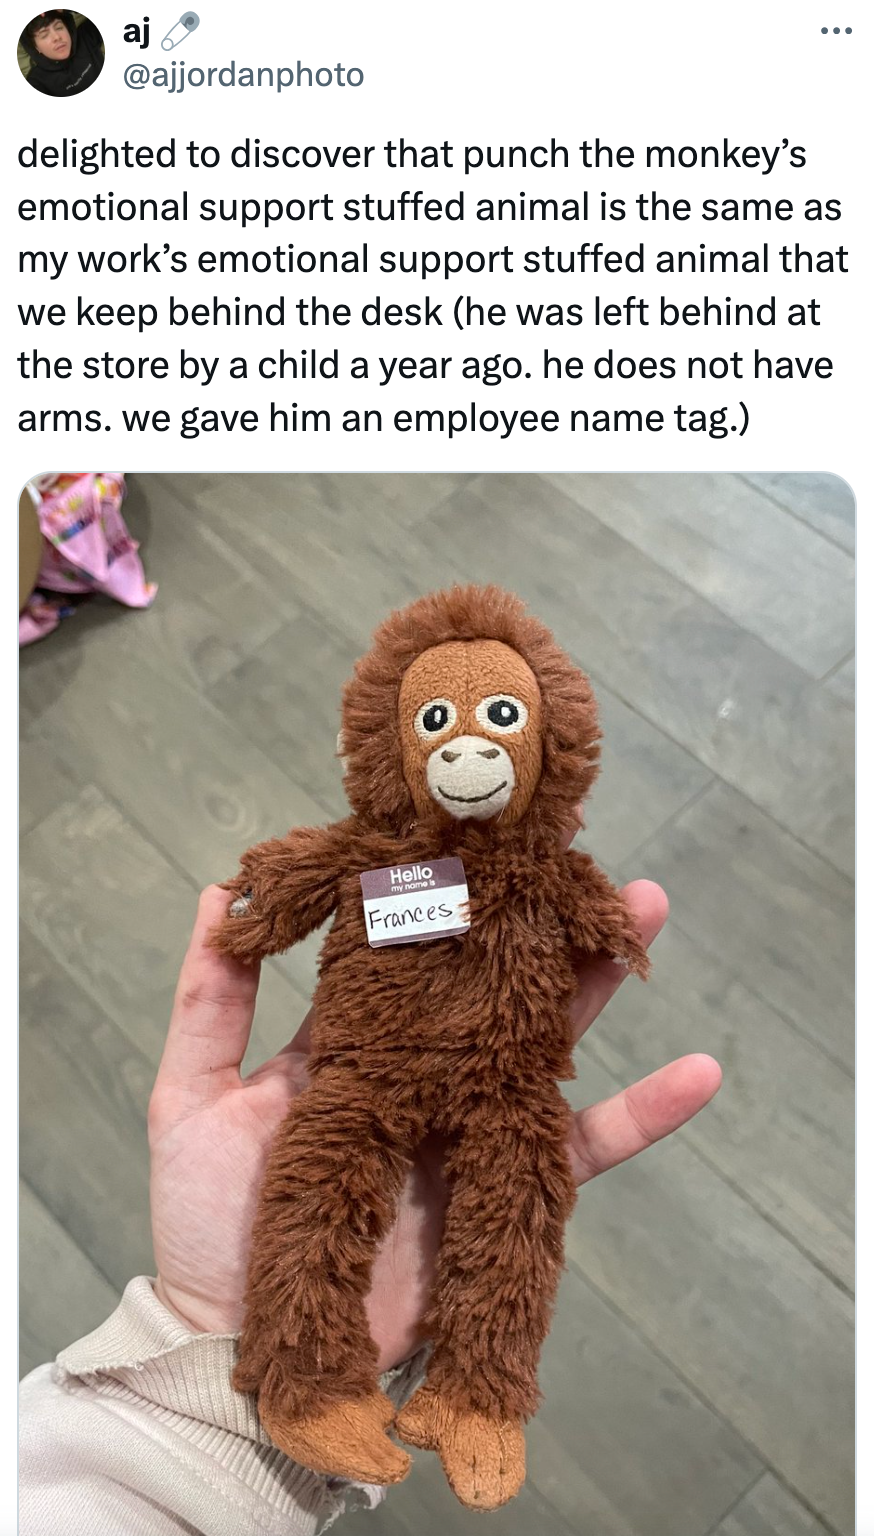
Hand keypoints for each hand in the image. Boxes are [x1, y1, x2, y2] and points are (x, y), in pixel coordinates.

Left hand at [149, 882, 720, 1367]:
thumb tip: (220, 891)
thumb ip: (210, 1001)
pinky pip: (578, 1150)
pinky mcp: (499, 1191)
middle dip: (536, 923)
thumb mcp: (193, 1099)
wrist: (244, 1344)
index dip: (441, 900)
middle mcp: (419, 1075)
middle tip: (582, 858)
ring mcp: (463, 1128)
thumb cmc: (209, 1224)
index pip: (406, 954)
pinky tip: (699, 1072)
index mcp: (353, 1046)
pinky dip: (641, 1115)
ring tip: (645, 915)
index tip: (476, 842)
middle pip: (489, 985)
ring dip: (596, 985)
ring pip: (543, 1043)